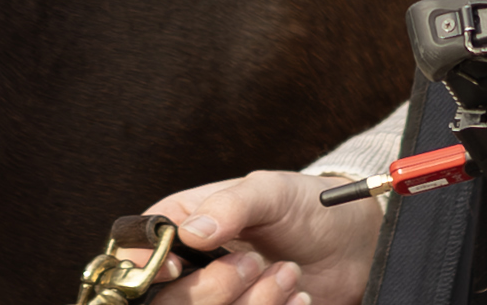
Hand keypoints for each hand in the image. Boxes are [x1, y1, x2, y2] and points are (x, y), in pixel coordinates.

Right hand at [137, 169, 382, 304]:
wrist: (353, 244)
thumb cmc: (308, 206)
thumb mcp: (272, 192)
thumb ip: (231, 205)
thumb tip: (189, 231)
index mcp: (180, 224)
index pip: (134, 254)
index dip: (146, 268)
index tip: (179, 269)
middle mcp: (189, 267)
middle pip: (166, 301)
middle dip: (212, 289)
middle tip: (254, 263)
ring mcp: (216, 299)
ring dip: (252, 303)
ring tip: (288, 274)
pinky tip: (296, 295)